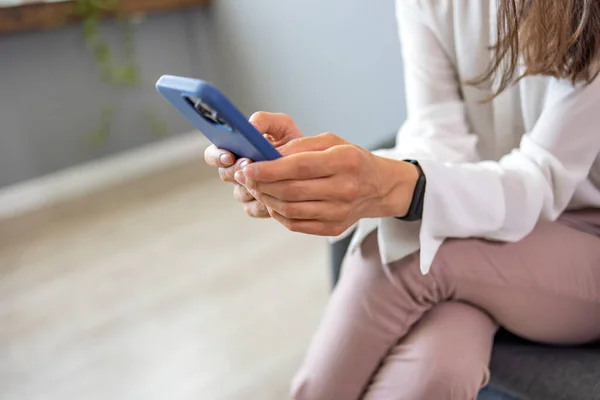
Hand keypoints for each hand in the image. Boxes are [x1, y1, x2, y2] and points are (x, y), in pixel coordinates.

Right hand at [203, 112, 303, 217]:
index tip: (229, 155)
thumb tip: (249, 126)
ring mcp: (244, 190)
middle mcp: (236, 171)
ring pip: (239, 193)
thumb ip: (264, 120)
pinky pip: (252, 208)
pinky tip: (276, 197)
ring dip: (252, 187)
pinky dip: (263, 203)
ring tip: (269, 181)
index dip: (217, 156)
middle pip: (225, 174)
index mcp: (236, 150)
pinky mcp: (256, 207)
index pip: (213, 153)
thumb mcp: (282, 125)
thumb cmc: (293, 143)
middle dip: (237, 170)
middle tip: (249, 166)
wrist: (312, 167)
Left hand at [235, 133, 419, 235]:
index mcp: (345, 161)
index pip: (299, 167)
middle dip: (260, 184)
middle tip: (243, 176)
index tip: (247, 167)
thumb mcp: (332, 141)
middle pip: (291, 190)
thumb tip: (268, 155)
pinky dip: (277, 213)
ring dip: (265, 199)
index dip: (269, 169)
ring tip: (254, 187)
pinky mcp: (333, 228)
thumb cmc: (351, 159)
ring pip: (290, 210)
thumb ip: (300, 145)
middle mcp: (345, 189)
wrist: (379, 187)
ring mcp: (339, 212)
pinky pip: (296, 224)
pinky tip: (270, 201)